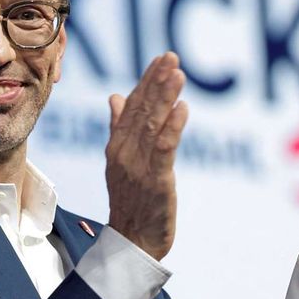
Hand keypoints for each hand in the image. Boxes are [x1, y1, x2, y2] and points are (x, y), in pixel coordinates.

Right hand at [105, 52, 188, 259]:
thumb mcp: (120, 161)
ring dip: (165, 98)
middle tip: (171, 57)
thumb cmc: (130, 200)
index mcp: (117, 146)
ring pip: (153, 125)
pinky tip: (183, 108)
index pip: (132, 107)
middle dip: (157, 82)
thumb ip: (119, 127)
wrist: (131, 241)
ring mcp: (139, 166)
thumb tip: (115, 96)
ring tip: (178, 74)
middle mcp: (124, 152)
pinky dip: (173, 128)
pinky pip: (164, 150)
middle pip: (142, 111)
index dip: (147, 82)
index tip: (161, 59)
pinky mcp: (155, 181)